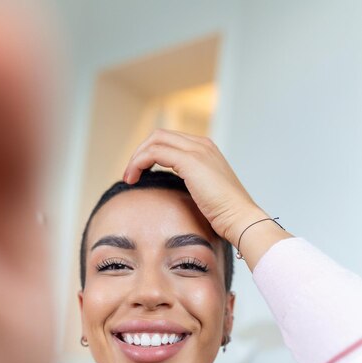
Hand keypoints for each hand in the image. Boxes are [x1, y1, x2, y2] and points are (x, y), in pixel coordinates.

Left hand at [123, 129, 266, 244]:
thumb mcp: (205, 195)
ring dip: (136, 158)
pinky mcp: (191, 161)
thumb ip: (192, 187)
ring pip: (155, 140)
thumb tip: (173, 195)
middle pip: (160, 136)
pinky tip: (134, 179)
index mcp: (206, 150)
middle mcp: (202, 145)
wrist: (240, 219)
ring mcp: (197, 150)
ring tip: (129, 178)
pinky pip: (154, 152)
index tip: (140, 174)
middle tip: (130, 175)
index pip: (170, 141)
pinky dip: (139, 162)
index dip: (150, 154)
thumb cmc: (225, 216)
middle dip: (140, 153)